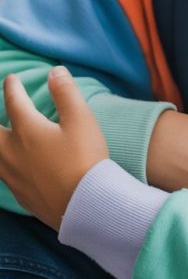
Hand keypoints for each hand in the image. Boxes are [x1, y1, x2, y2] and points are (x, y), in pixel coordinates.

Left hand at [0, 66, 108, 230]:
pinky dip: (1, 165)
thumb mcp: (81, 120)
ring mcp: (14, 177)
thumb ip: (66, 92)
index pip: (14, 103)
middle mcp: (13, 154)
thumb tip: (54, 71)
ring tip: (0, 138)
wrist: (87, 207)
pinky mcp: (20, 196)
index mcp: (27, 131)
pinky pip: (2, 176)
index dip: (12, 88)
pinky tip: (8, 168)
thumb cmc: (85, 160)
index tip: (11, 79)